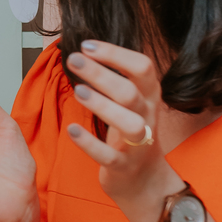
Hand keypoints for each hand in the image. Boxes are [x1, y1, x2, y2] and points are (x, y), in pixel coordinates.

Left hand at [64, 41, 181, 221]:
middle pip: (130, 92)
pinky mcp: (123, 165)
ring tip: (78, 91)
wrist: (143, 177)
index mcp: (149, 95)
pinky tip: (72, 130)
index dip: (116, 54)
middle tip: (73, 60)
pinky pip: (109, 156)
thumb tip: (84, 49)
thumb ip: (115, 77)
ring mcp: (138, 143)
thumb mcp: (131, 100)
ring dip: (103, 106)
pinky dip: (90, 144)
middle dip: (102, 74)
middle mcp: (147, 116)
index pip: (142, 67)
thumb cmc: (130, 130)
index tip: (87, 45)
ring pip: (128, 123)